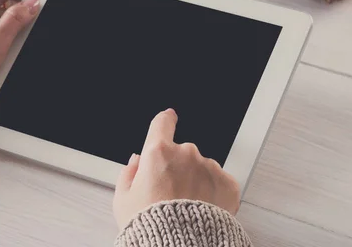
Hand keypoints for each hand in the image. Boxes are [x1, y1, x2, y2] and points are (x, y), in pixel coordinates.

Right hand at [113, 109, 240, 229]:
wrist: (181, 246)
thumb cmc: (151, 226)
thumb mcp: (123, 200)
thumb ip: (129, 174)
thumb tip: (136, 163)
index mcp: (158, 153)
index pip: (162, 123)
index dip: (165, 120)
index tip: (168, 117)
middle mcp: (186, 154)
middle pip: (182, 152)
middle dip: (178, 167)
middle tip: (171, 193)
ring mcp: (209, 167)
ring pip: (202, 167)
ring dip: (196, 180)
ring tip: (187, 207)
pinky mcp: (227, 184)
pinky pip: (220, 182)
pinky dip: (213, 193)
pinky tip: (202, 209)